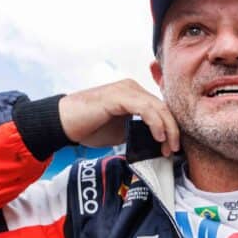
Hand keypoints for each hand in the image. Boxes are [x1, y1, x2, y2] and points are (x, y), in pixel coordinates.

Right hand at [58, 79, 179, 155]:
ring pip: (157, 106)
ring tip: (168, 146)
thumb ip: (138, 132)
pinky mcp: (118, 96)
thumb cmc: (90, 127)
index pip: (161, 109)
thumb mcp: (121, 132)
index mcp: (134, 94)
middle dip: (172, 129)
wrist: (64, 124)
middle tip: (173, 150)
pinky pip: (145, 108)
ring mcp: (126, 90)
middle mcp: (132, 88)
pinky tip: (158, 136)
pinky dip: (155, 122)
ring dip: (167, 128)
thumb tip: (156, 144)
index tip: (171, 148)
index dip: (170, 128)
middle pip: (163, 106)